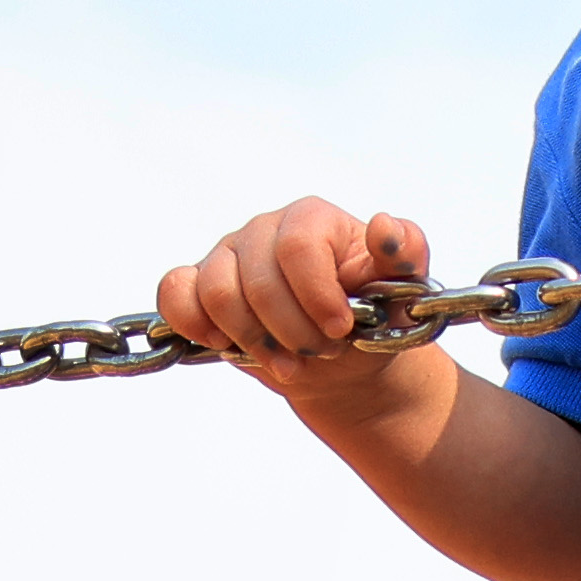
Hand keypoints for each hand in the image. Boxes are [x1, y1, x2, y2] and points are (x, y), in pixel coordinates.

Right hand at [156, 195, 441, 410]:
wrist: (340, 357)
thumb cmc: (372, 318)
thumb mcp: (401, 290)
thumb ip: (405, 253)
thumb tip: (386, 225)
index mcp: (311, 219)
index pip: (299, 247)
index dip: (317, 296)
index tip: (340, 329)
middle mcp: (264, 230)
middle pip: (258, 279)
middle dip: (291, 329)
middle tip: (320, 352)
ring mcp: (226, 255)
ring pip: (217, 293)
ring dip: (253, 340)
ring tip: (286, 361)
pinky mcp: (197, 284)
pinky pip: (175, 294)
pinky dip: (197, 325)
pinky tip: (229, 346)